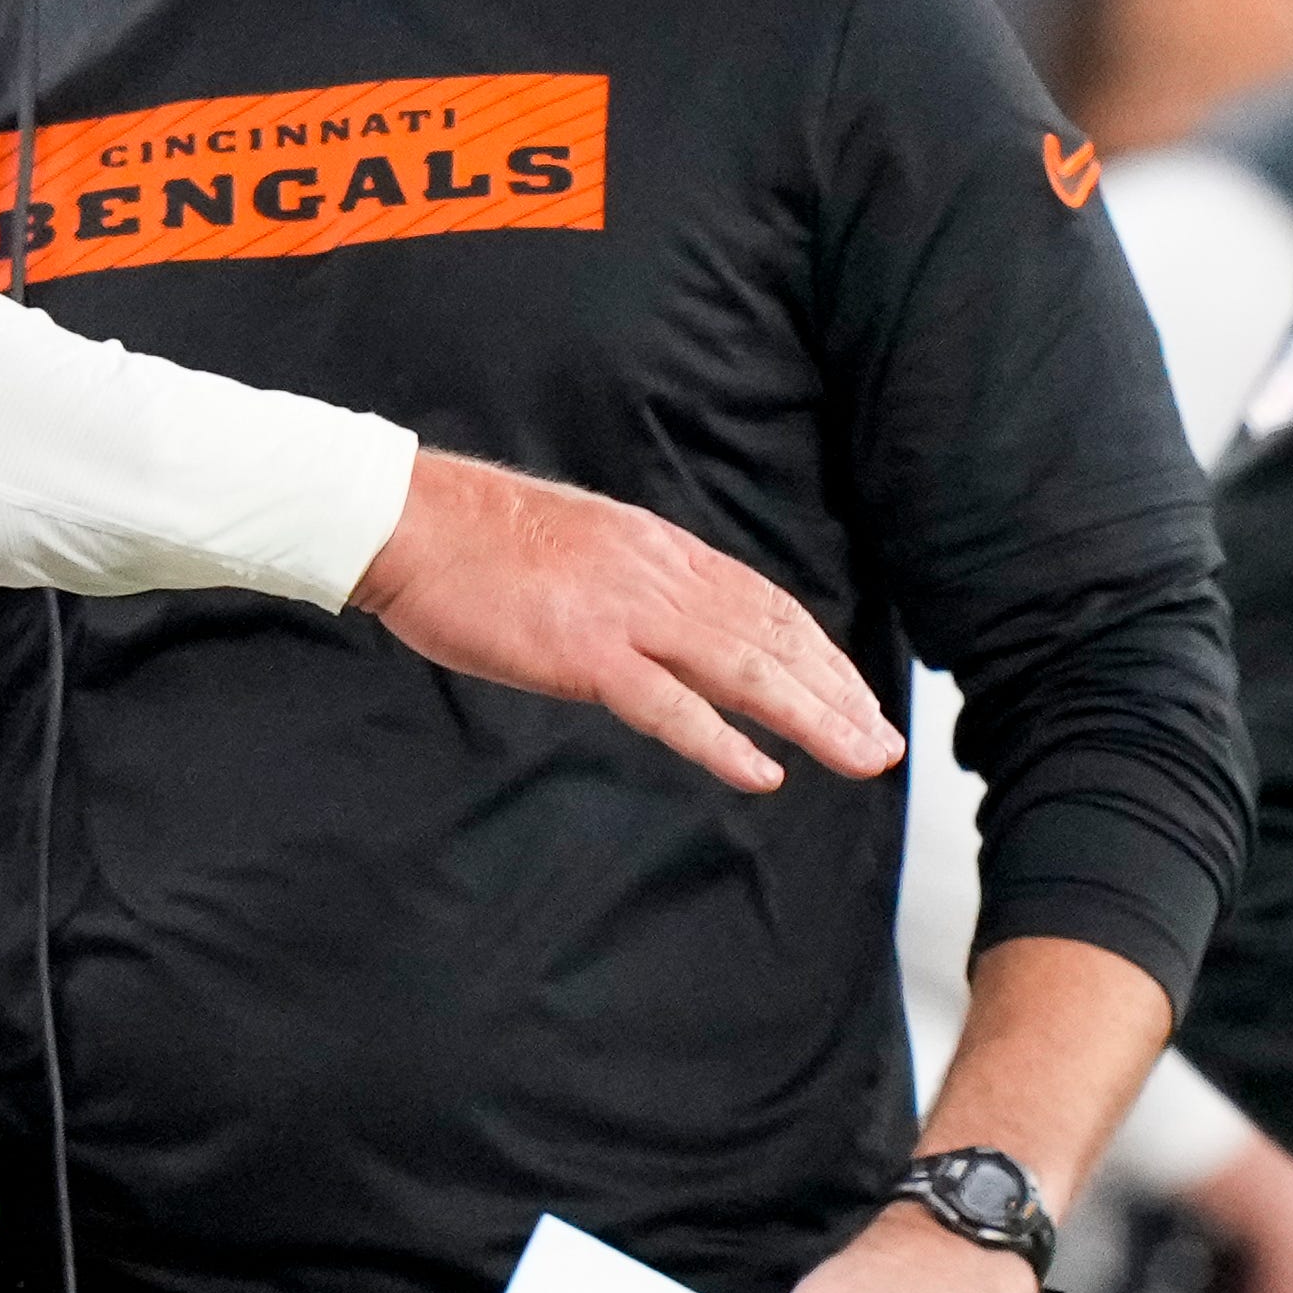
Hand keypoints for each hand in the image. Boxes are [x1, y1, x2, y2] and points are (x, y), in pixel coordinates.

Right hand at [347, 451, 903, 794]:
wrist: (408, 520)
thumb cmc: (476, 540)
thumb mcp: (580, 547)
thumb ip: (631, 583)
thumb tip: (663, 624)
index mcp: (659, 549)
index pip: (763, 604)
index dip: (819, 653)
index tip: (856, 695)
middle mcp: (660, 575)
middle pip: (771, 638)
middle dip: (836, 693)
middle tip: (885, 744)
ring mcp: (625, 613)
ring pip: (743, 669)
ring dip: (811, 717)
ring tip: (858, 758)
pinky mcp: (583, 651)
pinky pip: (668, 705)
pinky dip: (722, 741)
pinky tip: (764, 773)